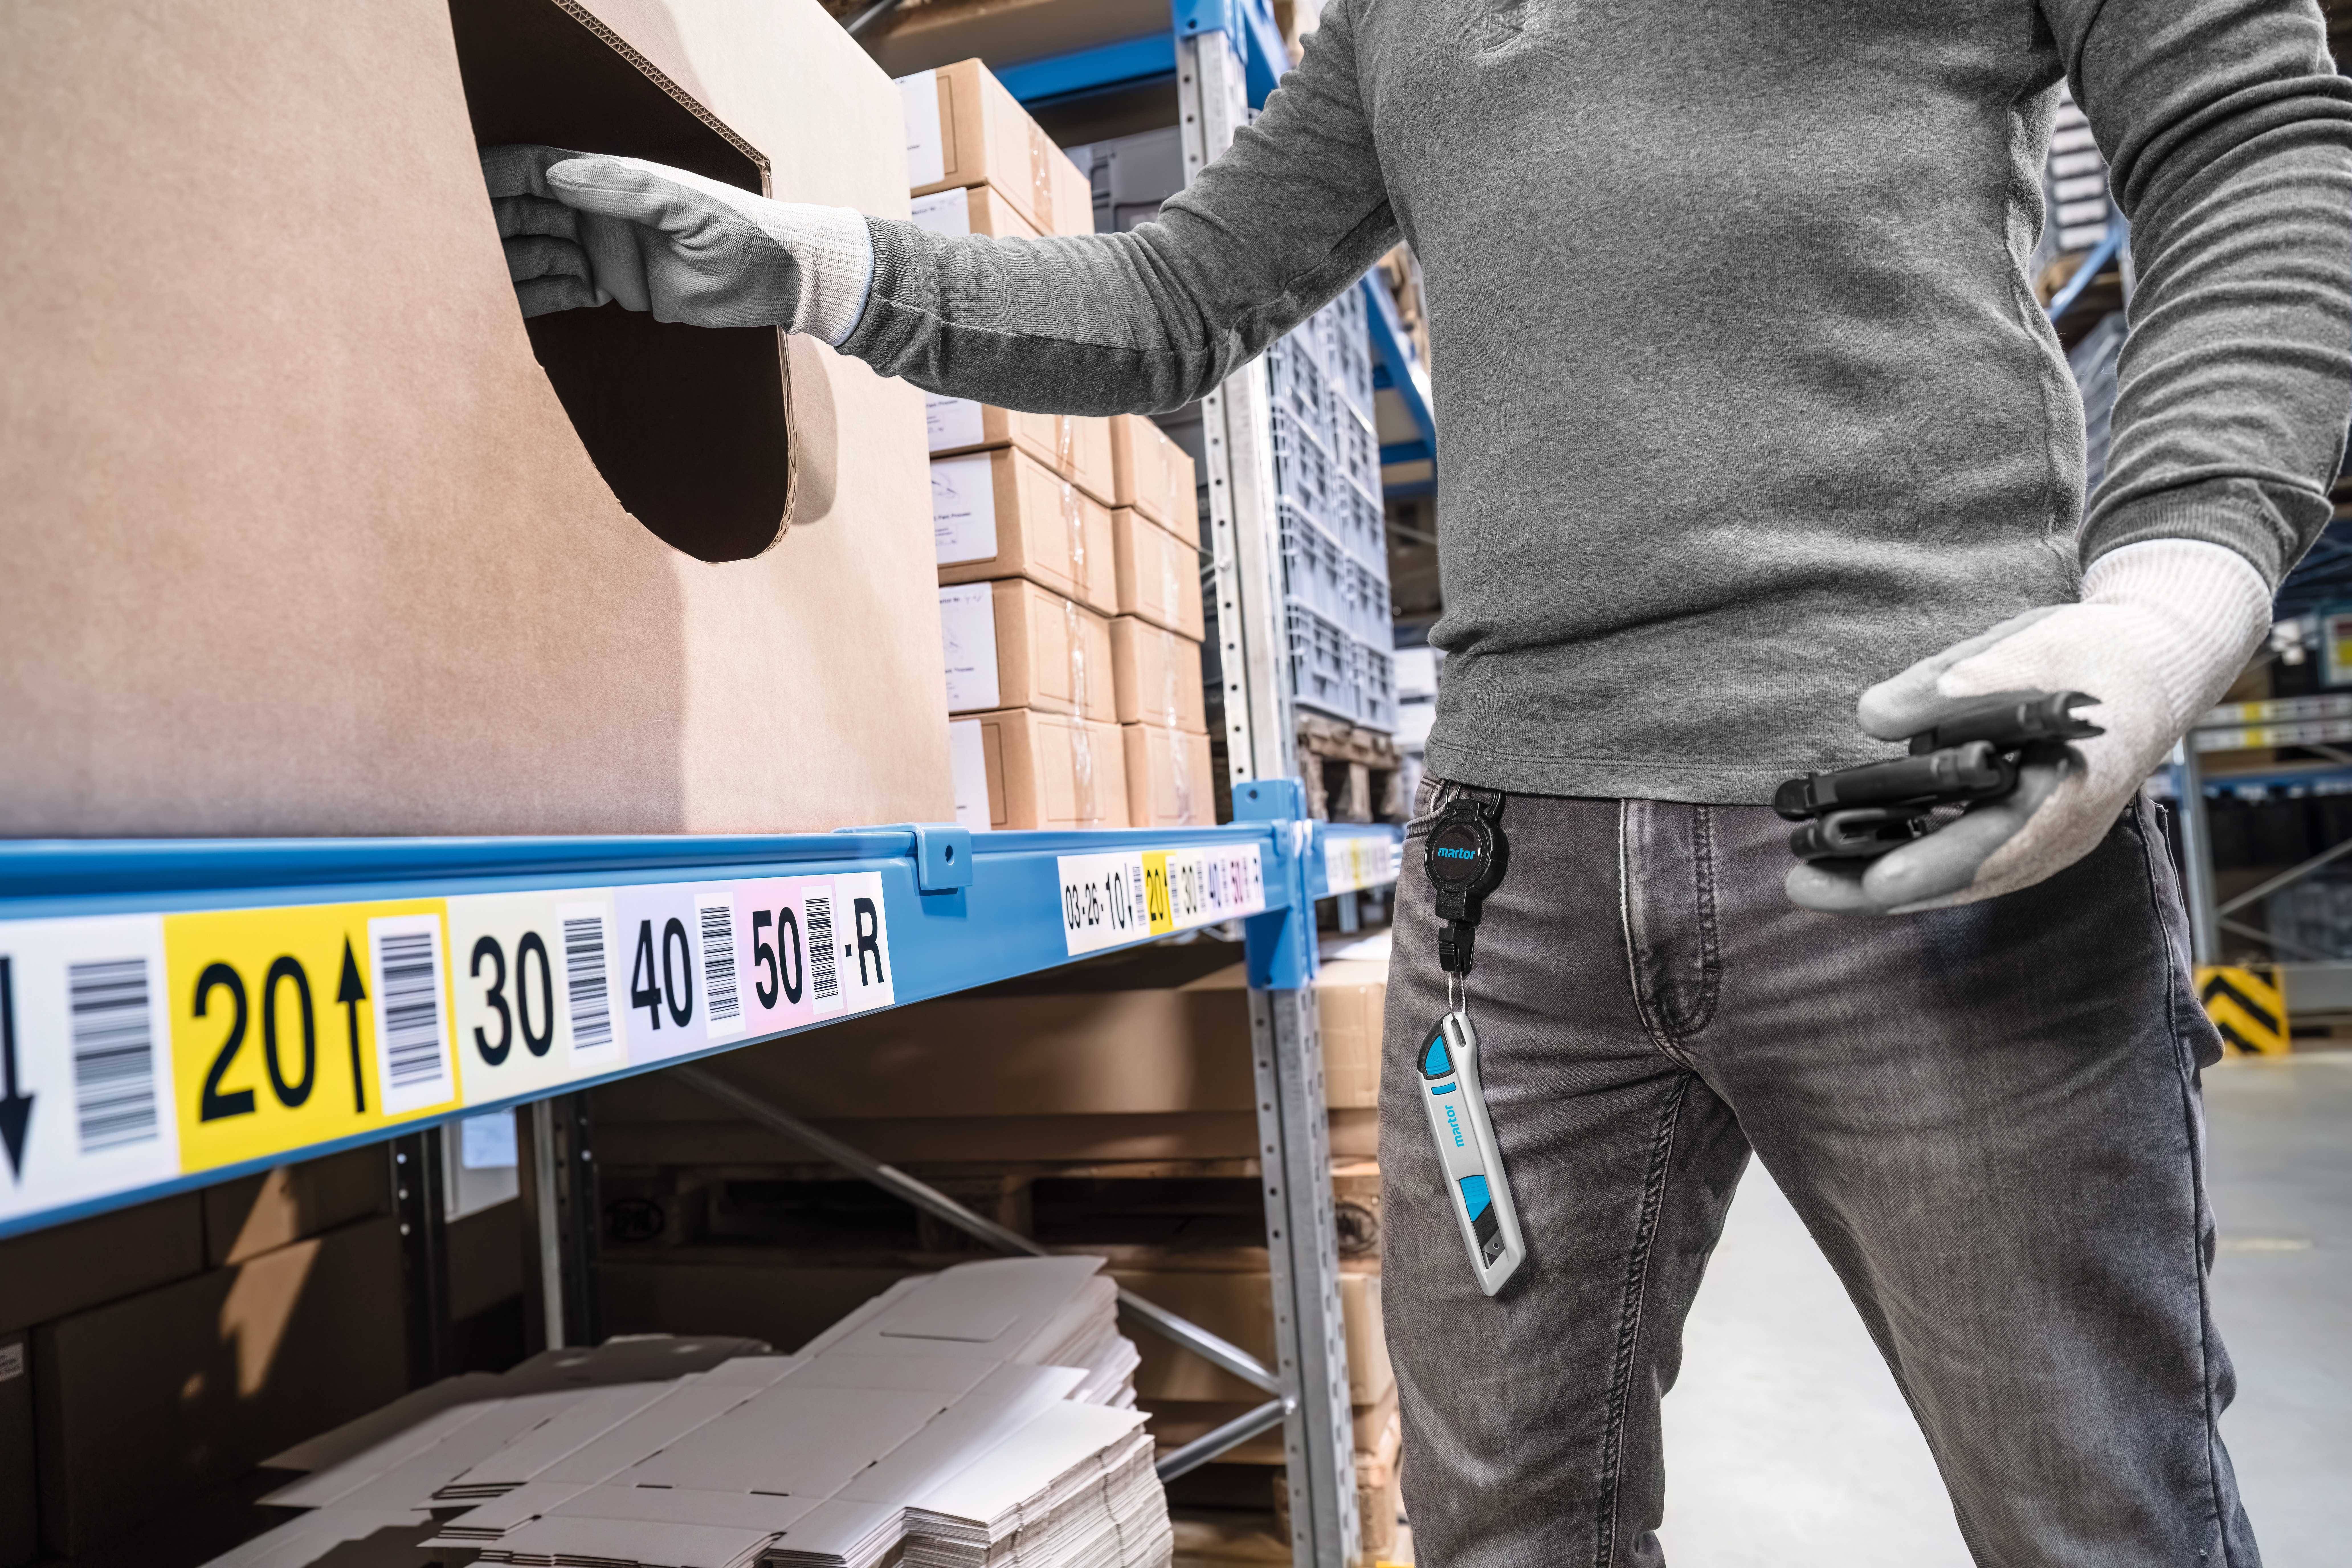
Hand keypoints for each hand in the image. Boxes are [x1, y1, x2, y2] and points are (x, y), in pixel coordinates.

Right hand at [478, 145, 873, 342]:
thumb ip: (620, 188)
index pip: (536, 171)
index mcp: (606, 180)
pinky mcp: (613, 290)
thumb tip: (554, 174)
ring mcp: (602, 251)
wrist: (776, 280)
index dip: (495, 177)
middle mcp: (596, 213)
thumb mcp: (681, 203)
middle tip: (458, 249)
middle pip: (525, 213)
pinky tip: (540, 302)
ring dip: (512, 266)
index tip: (459, 190)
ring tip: (486, 282)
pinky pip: (561, 292)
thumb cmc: (739, 230)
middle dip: (492, 226)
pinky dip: (544, 296)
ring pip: (537, 253)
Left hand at [1787, 539, 2271, 914]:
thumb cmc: (2094, 654)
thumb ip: (1953, 683)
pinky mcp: (2027, 829)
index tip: (1877, 880)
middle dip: (1880, 887)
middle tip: (1801, 886)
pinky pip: (1964, 859)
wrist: (2152, 665)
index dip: (1936, 866)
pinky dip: (1913, 863)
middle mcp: (2059, 831)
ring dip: (1884, 883)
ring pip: (1959, 876)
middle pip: (1964, 876)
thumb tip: (1874, 715)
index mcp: (2070, 791)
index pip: (1998, 843)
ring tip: (1810, 881)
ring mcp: (2045, 838)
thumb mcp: (2029, 648)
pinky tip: (1855, 862)